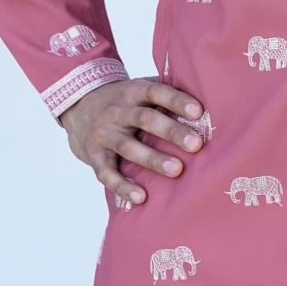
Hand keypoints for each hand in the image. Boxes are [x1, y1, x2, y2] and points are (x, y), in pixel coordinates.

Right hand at [59, 77, 205, 205]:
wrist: (78, 106)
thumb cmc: (123, 100)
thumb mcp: (138, 87)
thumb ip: (165, 90)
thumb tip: (208, 96)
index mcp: (133, 91)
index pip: (157, 91)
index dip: (177, 100)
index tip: (199, 112)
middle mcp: (118, 111)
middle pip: (145, 119)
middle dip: (171, 132)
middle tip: (196, 145)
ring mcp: (104, 134)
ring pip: (128, 147)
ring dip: (153, 159)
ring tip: (177, 170)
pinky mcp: (94, 156)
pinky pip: (107, 173)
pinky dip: (123, 186)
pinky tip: (142, 197)